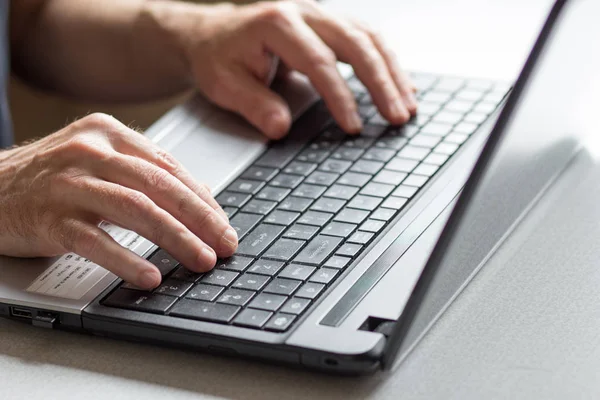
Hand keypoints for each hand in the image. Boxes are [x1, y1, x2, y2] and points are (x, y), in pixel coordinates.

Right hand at [0, 114, 236, 288]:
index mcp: (109, 133)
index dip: (203, 199)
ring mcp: (68, 183)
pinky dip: (126, 260)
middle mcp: (91, 151)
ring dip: (176, 238)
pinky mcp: (49, 217)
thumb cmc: (48, 178)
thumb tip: (200, 198)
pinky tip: (149, 276)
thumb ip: (145, 174)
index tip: (223, 224)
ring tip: (201, 260)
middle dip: (200, 219)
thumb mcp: (98, 162)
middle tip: (224, 245)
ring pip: (136, 209)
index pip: (169, 167)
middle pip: (160, 186)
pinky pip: (96, 241)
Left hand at [162, 0, 416, 138]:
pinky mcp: (329, 23)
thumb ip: (253, 105)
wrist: (215, 35)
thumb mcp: (224, 84)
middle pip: (355, 42)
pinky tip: (402, 86)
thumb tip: (281, 128)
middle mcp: (304, 11)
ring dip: (392, 72)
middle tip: (396, 117)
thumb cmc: (220, 58)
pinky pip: (367, 38)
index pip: (318, 61)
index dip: (340, 96)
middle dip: (380, 82)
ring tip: (407, 106)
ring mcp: (320, 13)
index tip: (353, 126)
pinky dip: (387, 63)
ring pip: (369, 37)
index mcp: (276, 23)